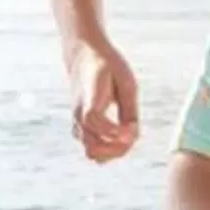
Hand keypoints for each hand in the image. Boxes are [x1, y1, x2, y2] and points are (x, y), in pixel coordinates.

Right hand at [68, 37, 140, 163]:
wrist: (84, 57)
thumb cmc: (109, 68)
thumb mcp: (126, 83)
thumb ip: (130, 111)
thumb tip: (132, 136)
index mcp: (90, 97)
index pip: (92, 119)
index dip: (113, 130)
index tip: (132, 127)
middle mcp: (79, 114)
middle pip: (92, 147)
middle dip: (117, 149)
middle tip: (132, 134)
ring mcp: (77, 122)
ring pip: (91, 152)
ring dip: (112, 152)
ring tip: (128, 136)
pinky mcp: (79, 126)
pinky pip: (92, 148)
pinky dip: (107, 150)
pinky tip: (120, 137)